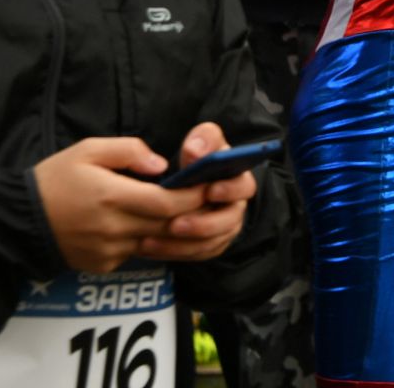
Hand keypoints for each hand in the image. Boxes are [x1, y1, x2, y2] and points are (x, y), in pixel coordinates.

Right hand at [34, 137, 208, 273]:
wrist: (18, 221)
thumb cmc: (55, 179)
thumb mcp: (88, 150)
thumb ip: (129, 151)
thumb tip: (161, 165)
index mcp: (110, 197)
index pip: (167, 203)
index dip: (193, 196)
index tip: (207, 185)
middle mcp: (112, 228)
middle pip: (168, 226)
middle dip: (192, 213)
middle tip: (208, 198)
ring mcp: (108, 251)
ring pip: (156, 242)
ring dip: (174, 229)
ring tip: (186, 210)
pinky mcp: (103, 265)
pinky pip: (136, 253)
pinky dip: (148, 240)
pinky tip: (148, 225)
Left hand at [138, 123, 259, 263]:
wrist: (187, 182)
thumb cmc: (198, 159)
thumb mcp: (202, 142)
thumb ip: (203, 139)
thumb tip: (196, 149)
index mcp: (238, 179)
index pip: (244, 187)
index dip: (230, 190)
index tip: (210, 190)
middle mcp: (235, 206)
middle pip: (230, 221)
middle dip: (203, 224)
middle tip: (176, 224)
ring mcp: (223, 228)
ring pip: (210, 242)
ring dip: (183, 243)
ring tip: (151, 239)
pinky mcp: (209, 244)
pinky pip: (196, 254)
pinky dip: (173, 252)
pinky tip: (149, 247)